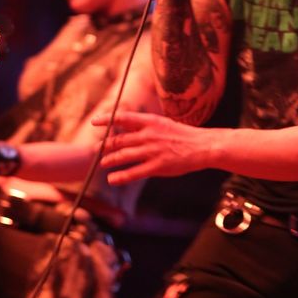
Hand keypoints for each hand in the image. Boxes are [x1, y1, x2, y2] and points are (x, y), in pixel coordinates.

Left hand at [92, 110, 209, 184]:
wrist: (202, 147)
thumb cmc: (184, 136)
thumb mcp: (164, 124)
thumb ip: (146, 127)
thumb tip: (127, 128)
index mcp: (151, 122)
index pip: (123, 118)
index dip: (107, 119)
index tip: (95, 122)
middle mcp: (149, 135)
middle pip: (119, 140)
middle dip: (105, 146)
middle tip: (96, 149)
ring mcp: (152, 151)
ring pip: (123, 156)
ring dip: (110, 160)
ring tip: (103, 164)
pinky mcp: (157, 167)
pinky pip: (133, 173)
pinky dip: (120, 176)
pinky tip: (112, 179)